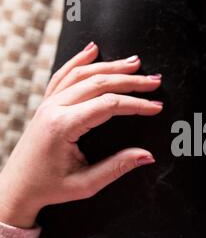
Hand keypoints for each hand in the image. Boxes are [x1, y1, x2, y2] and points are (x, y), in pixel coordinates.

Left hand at [0, 42, 162, 228]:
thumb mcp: (86, 184)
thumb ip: (118, 167)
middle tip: (154, 80)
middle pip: (98, 83)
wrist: (17, 187)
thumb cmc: (49, 188)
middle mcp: (54, 108)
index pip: (108, 105)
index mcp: (63, 126)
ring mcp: (48, 103)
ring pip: (83, 74)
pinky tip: (93, 50)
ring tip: (135, 62)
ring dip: (111, 66)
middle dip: (130, 80)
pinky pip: (63, 75)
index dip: (136, 104)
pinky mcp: (47, 104)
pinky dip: (79, 60)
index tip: (156, 107)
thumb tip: (148, 155)